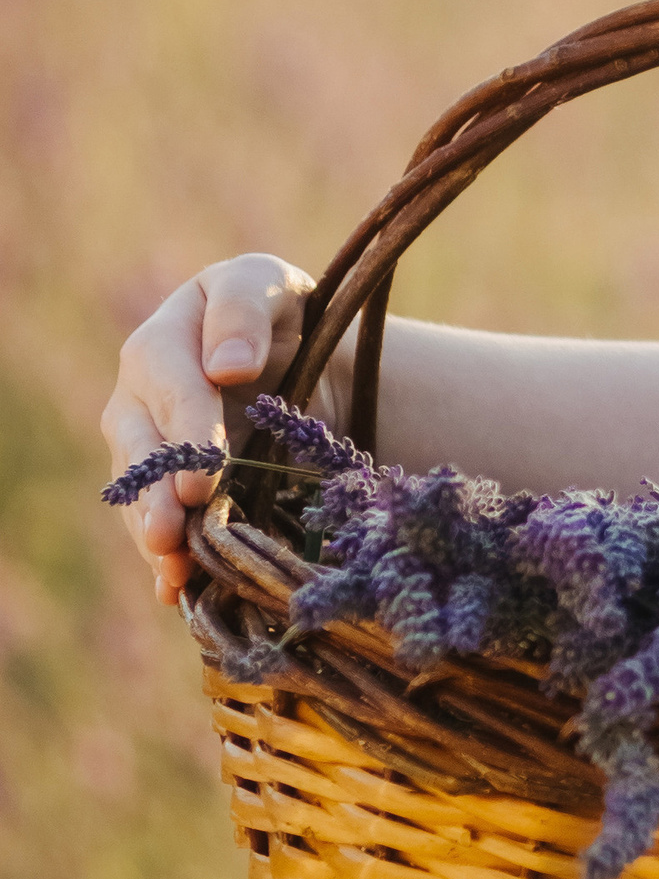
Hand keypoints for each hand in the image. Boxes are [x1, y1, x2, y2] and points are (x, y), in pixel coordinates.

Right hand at [101, 252, 321, 604]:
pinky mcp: (169, 490)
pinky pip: (160, 526)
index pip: (169, 389)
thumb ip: (245, 310)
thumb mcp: (271, 286)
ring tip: (174, 570)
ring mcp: (148, 451)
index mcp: (160, 345)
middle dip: (157, 496)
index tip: (207, 475)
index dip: (187, 432)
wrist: (299, 357)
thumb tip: (227, 366)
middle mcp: (140, 402)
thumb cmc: (281, 313)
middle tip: (173, 533)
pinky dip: (167, 561)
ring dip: (155, 536)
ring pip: (141, 497)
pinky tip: (176, 593)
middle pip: (139, 452)